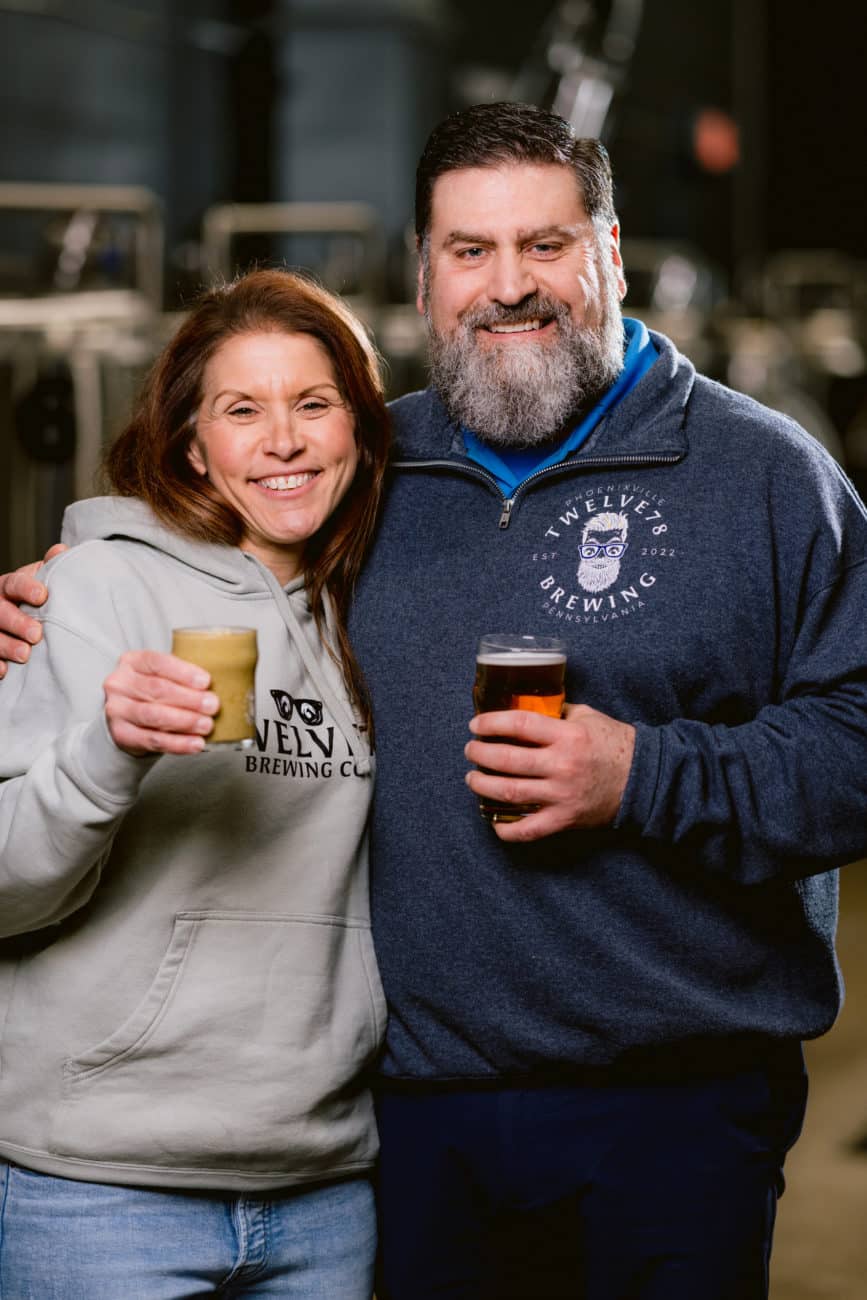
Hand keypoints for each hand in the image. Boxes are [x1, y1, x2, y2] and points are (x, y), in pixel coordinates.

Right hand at [0, 544, 66, 677]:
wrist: (19, 612)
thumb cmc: (33, 598)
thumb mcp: (40, 580)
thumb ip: (51, 567)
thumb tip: (61, 551)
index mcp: (8, 586)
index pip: (14, 583)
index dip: (27, 588)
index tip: (42, 595)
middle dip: (16, 622)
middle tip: (36, 633)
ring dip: (6, 645)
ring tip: (24, 654)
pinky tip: (4, 671)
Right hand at [104, 651, 220, 756]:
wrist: (129, 721)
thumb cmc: (153, 695)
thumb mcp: (163, 677)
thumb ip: (183, 679)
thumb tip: (219, 687)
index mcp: (132, 661)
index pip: (157, 662)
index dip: (183, 672)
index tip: (206, 681)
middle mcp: (120, 683)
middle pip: (157, 689)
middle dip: (189, 699)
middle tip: (212, 705)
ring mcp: (117, 710)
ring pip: (154, 715)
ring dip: (185, 721)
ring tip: (206, 725)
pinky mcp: (121, 734)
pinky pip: (152, 740)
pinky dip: (177, 743)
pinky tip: (195, 744)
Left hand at [465, 703, 635, 841]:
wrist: (644, 779)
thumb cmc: (614, 744)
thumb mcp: (587, 717)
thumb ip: (557, 713)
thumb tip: (528, 708)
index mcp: (568, 736)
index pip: (519, 725)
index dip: (492, 723)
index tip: (476, 725)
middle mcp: (562, 765)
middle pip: (507, 759)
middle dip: (480, 754)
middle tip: (470, 751)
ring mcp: (562, 795)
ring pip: (511, 792)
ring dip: (484, 786)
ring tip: (472, 779)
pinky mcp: (565, 818)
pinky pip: (530, 830)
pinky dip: (508, 830)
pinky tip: (494, 823)